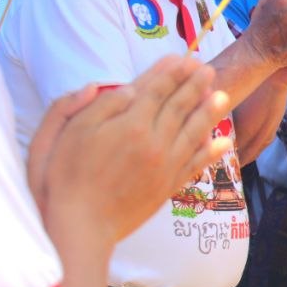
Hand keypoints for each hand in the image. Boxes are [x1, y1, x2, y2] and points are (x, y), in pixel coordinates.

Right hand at [28, 56, 231, 243]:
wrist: (79, 228)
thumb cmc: (63, 179)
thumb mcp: (65, 133)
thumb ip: (95, 106)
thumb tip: (124, 86)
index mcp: (128, 125)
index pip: (155, 90)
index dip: (170, 72)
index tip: (182, 58)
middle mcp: (152, 142)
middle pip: (178, 106)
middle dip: (194, 85)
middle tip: (207, 69)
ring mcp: (164, 165)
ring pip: (193, 131)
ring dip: (209, 112)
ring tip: (222, 95)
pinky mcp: (167, 187)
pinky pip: (195, 164)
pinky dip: (211, 152)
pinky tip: (223, 142)